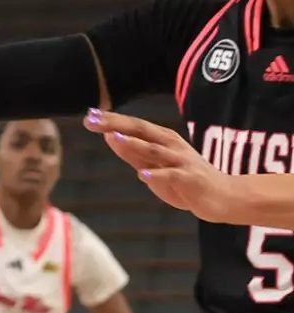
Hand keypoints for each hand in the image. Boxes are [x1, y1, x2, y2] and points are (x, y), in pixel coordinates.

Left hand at [85, 109, 236, 222]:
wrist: (225, 197)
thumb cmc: (185, 181)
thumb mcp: (154, 166)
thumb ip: (133, 153)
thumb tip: (109, 136)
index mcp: (163, 140)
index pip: (133, 126)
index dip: (111, 120)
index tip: (88, 115)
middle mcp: (171, 146)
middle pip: (141, 131)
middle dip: (116, 124)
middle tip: (92, 120)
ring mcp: (182, 161)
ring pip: (155, 150)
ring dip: (134, 143)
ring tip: (114, 138)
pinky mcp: (191, 179)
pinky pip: (173, 176)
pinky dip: (158, 175)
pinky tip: (143, 175)